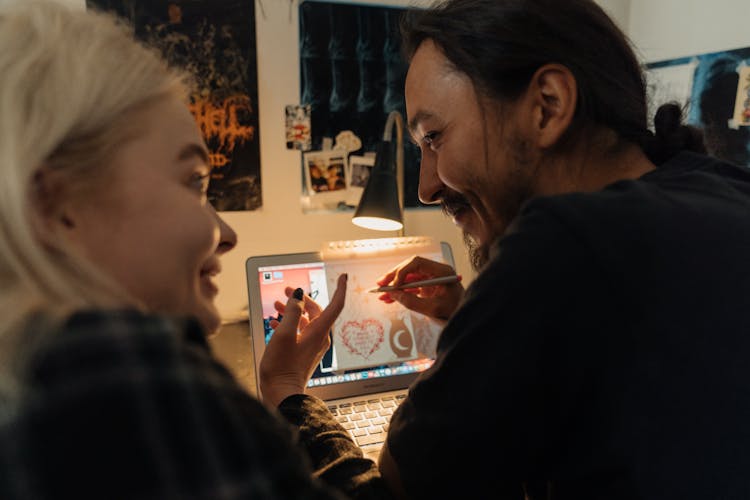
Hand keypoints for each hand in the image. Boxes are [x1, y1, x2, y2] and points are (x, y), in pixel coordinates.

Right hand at [259, 273, 347, 406]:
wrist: (282, 395)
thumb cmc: (282, 368)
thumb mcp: (284, 335)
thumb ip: (292, 312)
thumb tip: (298, 296)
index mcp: (319, 331)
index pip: (335, 305)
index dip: (340, 289)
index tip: (343, 276)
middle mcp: (319, 338)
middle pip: (316, 311)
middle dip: (302, 299)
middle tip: (287, 290)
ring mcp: (312, 346)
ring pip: (305, 321)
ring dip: (292, 311)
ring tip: (277, 305)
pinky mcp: (304, 353)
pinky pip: (300, 332)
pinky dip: (289, 324)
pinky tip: (275, 323)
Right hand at [376, 256, 462, 323]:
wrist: (464, 317)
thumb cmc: (455, 311)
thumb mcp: (434, 309)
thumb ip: (413, 302)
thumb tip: (395, 295)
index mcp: (442, 271)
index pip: (417, 263)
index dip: (403, 271)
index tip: (394, 284)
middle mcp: (435, 271)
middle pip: (410, 268)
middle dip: (394, 276)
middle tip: (381, 284)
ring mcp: (431, 278)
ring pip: (408, 277)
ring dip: (394, 285)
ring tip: (381, 293)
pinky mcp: (427, 286)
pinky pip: (410, 286)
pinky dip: (399, 292)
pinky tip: (389, 298)